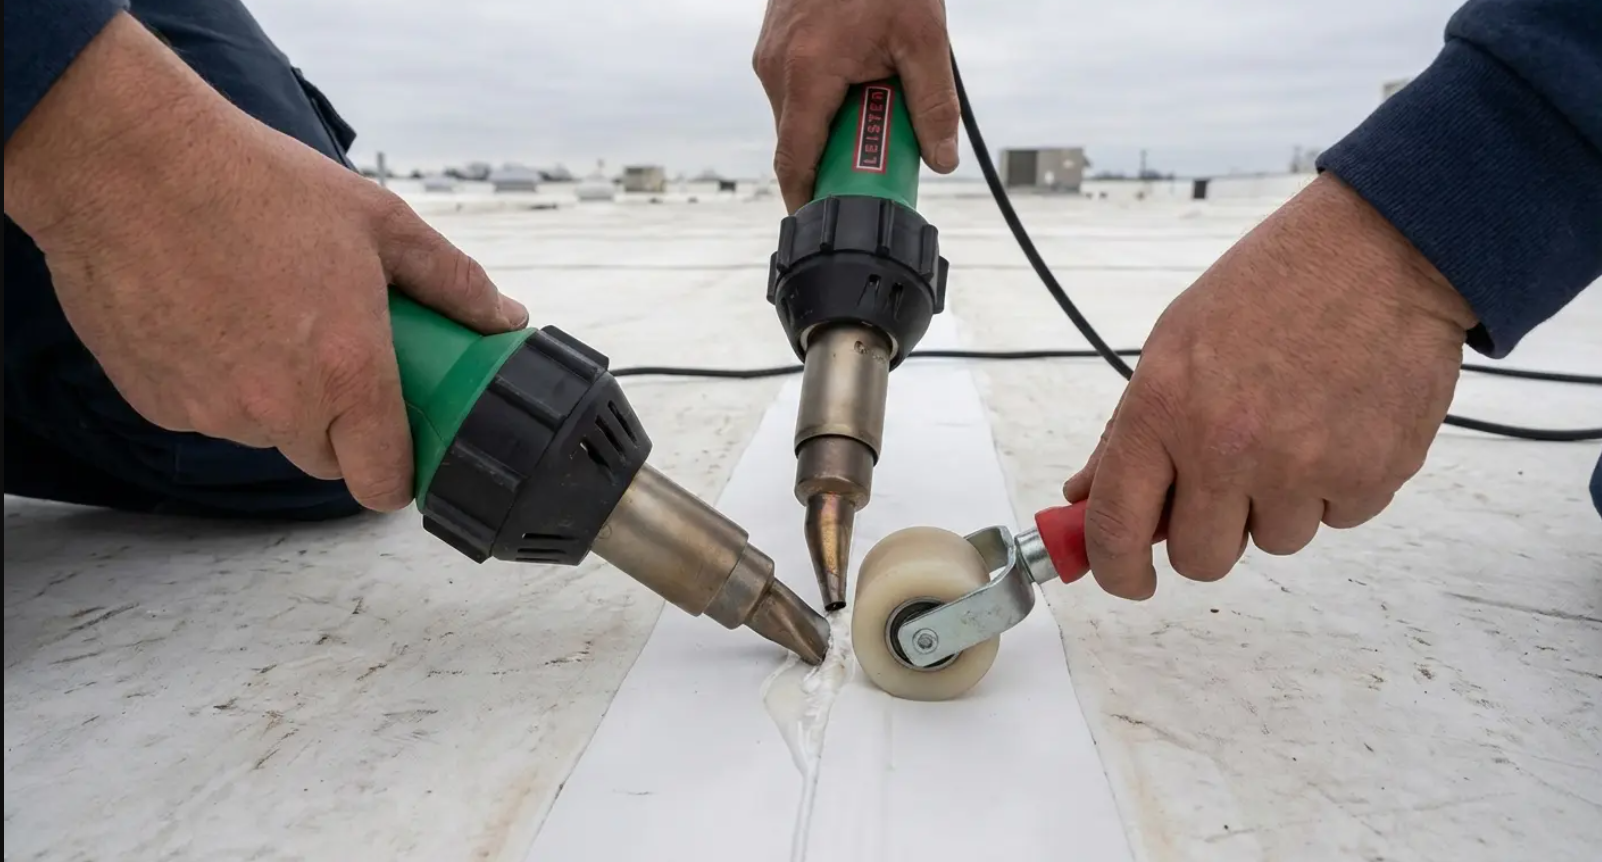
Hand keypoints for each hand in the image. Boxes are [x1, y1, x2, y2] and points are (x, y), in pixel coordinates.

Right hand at [3, 13, 526, 511]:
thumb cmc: (255, 184)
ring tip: (267, 314)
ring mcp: (211, 410)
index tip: (400, 445)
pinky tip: (213, 314)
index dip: (397, 472)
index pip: (382, 483)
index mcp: (347, 373)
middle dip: (340, 423)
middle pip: (327, 460)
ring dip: (275, 398)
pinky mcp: (156, 400)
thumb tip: (501, 316)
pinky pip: (205, 411)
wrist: (127, 163)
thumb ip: (452, 281)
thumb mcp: (380, 222)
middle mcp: (279, 407)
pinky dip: (216, 380)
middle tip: (335, 353)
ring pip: (264, 432)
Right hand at [753, 0, 958, 212]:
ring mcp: (771, 55)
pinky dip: (825, 99)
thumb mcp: (924, 37)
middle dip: (838, 158)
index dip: (809, 200)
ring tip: (876, 100)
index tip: (827, 222)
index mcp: (807, 74)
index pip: (795, 161)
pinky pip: (797, 90)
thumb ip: (933, 104)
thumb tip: (942, 159)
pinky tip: (858, 77)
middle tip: (879, 158)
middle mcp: (777, 69)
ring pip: (800, 115)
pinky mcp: (775, 45)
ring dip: (835, 124)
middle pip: (801, 142)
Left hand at [1061, 173, 1477, 598]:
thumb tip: (1085, 498)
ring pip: (1274, 541)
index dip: (1116, 568)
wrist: (1382, 252)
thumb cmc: (1272, 288)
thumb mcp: (1175, 345)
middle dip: (1206, 536)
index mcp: (1163, 409)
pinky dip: (1336, 487)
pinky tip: (1338, 425)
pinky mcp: (1370, 476)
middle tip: (1224, 489)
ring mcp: (1302, 468)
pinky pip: (1338, 519)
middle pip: (1201, 558)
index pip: (1118, 526)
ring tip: (1293, 429)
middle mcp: (1227, 447)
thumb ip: (1128, 433)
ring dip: (1277, 505)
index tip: (1127, 578)